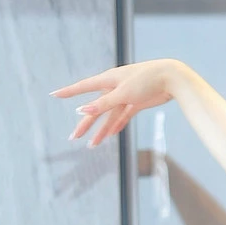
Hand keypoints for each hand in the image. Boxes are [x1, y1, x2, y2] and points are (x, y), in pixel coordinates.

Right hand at [50, 60, 180, 146]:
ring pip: (109, 116)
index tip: (54, 94)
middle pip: (95, 109)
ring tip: (91, 146)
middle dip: (84, 124)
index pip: (83, 87)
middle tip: (73, 137)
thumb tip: (82, 111)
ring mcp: (125, 96)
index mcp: (108, 80)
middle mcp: (114, 88)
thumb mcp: (123, 93)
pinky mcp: (136, 103)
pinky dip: (116, 126)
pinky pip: (123, 117)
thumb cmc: (147, 80)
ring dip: (100, 130)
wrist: (171, 79)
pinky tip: (109, 136)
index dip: (69, 92)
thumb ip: (103, 103)